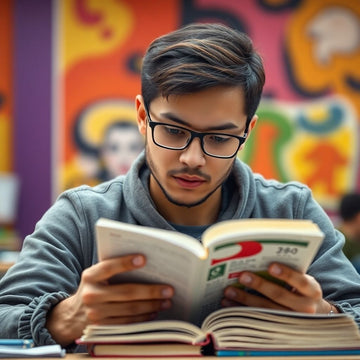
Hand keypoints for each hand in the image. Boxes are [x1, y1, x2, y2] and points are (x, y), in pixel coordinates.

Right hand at [46, 254, 173, 346]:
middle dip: (151, 291)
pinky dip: (143, 317)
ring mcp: (95, 314)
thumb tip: (146, 262)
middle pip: (126, 292)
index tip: (144, 258)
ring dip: (152, 305)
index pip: (109, 267)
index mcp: (90, 276)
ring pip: (130, 309)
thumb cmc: (94, 288)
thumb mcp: (96, 275)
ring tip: (166, 300)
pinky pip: (127, 323)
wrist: (72, 316)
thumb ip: (113, 268)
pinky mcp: (102, 329)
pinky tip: (154, 312)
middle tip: (169, 289)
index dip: (125, 263)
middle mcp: (91, 295)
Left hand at [222, 262, 335, 313]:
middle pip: (279, 296)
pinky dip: (241, 311)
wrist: (315, 317)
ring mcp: (292, 322)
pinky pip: (257, 320)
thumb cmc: (302, 291)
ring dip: (245, 299)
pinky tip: (228, 303)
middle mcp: (305, 309)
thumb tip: (258, 258)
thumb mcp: (302, 281)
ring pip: (265, 310)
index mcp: (312, 291)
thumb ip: (288, 272)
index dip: (286, 274)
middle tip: (242, 276)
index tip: (271, 266)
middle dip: (259, 285)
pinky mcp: (278, 330)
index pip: (301, 282)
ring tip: (228, 291)